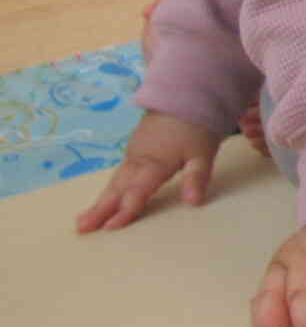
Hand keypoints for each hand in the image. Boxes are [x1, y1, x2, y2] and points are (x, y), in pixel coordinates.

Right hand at [76, 111, 223, 231]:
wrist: (185, 97)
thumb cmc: (197, 127)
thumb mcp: (203, 152)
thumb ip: (197, 177)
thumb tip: (194, 202)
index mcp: (155, 163)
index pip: (138, 191)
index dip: (126, 210)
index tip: (110, 228)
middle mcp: (138, 160)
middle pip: (118, 188)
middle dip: (100, 210)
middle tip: (82, 228)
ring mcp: (133, 155)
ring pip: (115, 182)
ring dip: (100, 202)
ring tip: (83, 222)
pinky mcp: (134, 152)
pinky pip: (118, 175)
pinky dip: (109, 190)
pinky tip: (102, 202)